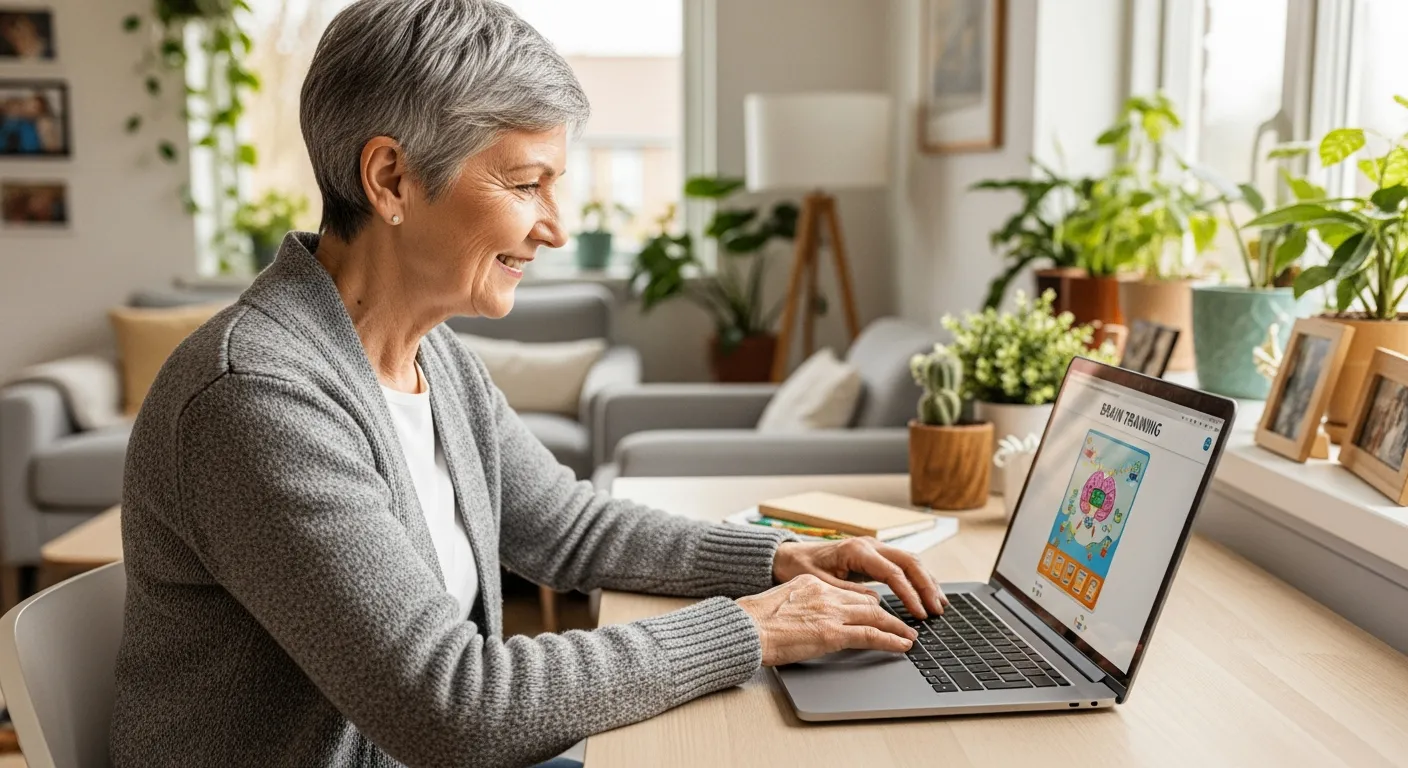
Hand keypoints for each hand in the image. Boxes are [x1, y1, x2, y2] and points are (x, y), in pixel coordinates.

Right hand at [736, 575, 917, 665]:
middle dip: (888, 614)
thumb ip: (800, 605)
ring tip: (909, 636)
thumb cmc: (754, 621)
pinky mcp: (831, 633)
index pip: (848, 593)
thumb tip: (807, 618)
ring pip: (874, 616)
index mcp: (812, 583)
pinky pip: (870, 635)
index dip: (866, 604)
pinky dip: (890, 640)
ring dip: (896, 627)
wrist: (745, 628)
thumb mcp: (780, 602)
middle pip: (866, 602)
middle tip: (903, 623)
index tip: (877, 611)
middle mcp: (825, 593)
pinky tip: (902, 646)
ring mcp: (830, 613)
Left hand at [772, 538, 946, 618]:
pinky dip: (917, 579)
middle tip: (938, 610)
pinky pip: (902, 565)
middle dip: (926, 587)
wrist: (790, 555)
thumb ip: (847, 592)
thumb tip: (875, 603)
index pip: (893, 572)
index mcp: (857, 550)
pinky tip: (927, 594)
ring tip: (940, 604)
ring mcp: (874, 548)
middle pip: (909, 562)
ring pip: (910, 561)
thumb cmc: (801, 568)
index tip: (919, 613)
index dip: (909, 594)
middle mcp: (870, 545)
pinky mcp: (875, 555)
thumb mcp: (819, 583)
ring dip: (927, 582)